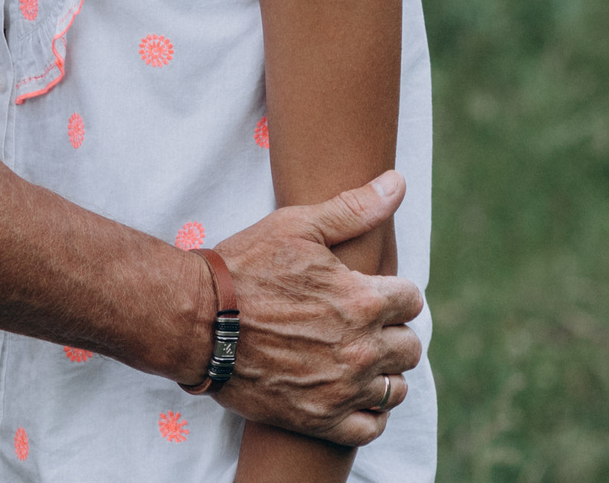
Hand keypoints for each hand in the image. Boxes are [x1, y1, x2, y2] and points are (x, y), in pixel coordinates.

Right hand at [208, 173, 423, 445]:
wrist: (196, 321)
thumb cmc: (244, 268)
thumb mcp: (296, 226)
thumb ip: (354, 208)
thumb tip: (397, 183)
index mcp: (361, 300)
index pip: (413, 301)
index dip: (394, 293)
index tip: (372, 292)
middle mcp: (360, 348)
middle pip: (409, 347)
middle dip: (392, 332)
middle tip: (361, 325)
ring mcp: (341, 388)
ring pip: (394, 388)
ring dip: (383, 373)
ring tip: (356, 359)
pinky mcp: (319, 419)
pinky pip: (370, 427)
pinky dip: (367, 413)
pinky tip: (350, 394)